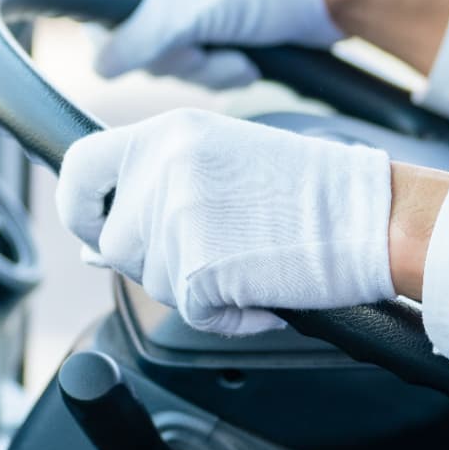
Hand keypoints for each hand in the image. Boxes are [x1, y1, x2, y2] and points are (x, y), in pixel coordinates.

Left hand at [55, 110, 393, 334]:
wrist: (370, 216)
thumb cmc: (314, 194)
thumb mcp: (222, 167)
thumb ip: (156, 192)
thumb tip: (94, 245)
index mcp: (167, 132)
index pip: (78, 167)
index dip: (80, 209)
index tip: (97, 230)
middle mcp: (162, 166)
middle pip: (116, 242)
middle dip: (158, 261)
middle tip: (223, 249)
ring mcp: (175, 216)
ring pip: (151, 282)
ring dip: (197, 289)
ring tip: (252, 261)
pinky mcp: (194, 267)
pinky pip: (189, 314)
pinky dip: (227, 317)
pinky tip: (262, 289)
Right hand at [92, 0, 342, 88]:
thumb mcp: (188, 11)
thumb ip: (137, 39)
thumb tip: (99, 66)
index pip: (103, 3)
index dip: (116, 36)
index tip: (145, 49)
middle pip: (138, 45)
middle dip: (176, 59)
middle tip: (202, 48)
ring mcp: (199, 10)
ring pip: (173, 64)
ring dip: (206, 71)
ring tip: (238, 56)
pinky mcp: (226, 35)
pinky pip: (203, 71)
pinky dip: (225, 73)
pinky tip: (250, 62)